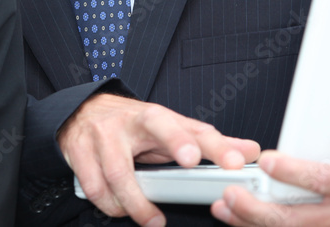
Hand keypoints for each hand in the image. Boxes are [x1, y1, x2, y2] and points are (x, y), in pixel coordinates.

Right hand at [58, 92, 260, 226]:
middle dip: (177, 142)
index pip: (193, 128)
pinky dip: (110, 205)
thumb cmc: (131, 125)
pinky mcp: (79, 152)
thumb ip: (208, 143)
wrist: (82, 112)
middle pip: (158, 126)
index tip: (234, 160)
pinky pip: (95, 187)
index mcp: (158, 116)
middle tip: (192, 162)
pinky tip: (120, 210)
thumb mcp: (170, 130)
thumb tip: (250, 151)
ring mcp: (103, 135)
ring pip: (120, 173)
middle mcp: (132, 121)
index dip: (216, 145)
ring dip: (137, 204)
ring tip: (152, 220)